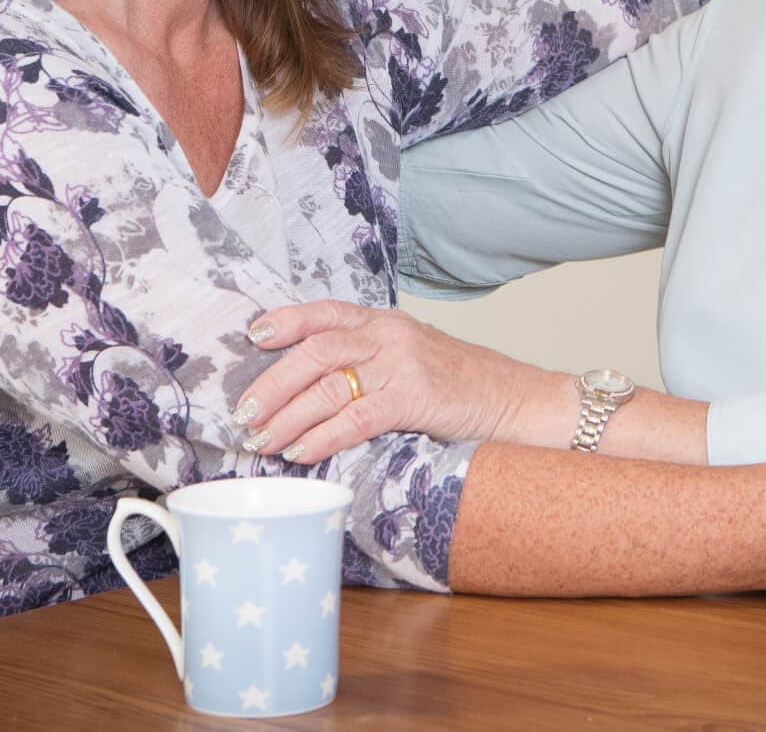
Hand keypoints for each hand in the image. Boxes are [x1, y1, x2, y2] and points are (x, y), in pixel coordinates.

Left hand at [236, 301, 569, 463]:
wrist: (520, 400)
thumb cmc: (464, 387)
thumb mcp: (414, 360)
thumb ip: (371, 363)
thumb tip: (311, 392)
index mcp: (387, 322)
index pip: (326, 312)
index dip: (286, 321)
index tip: (251, 336)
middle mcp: (391, 335)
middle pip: (317, 349)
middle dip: (273, 382)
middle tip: (245, 413)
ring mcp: (405, 364)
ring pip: (329, 384)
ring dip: (288, 416)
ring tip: (263, 439)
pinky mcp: (418, 397)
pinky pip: (357, 417)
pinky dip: (323, 437)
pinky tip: (302, 452)